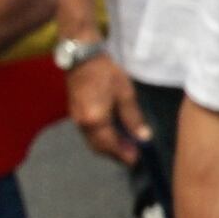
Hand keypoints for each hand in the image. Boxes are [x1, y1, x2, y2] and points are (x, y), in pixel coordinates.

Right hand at [67, 49, 145, 164]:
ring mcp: (76, 119)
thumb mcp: (125, 94)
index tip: (135, 160)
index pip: (109, 144)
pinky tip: (113, 134)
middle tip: (132, 156)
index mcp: (95, 119)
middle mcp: (82, 123)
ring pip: (92, 141)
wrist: (82, 57)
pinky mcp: (74, 113)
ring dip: (107, 147)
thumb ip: (133, 118)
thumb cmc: (106, 72)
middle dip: (115, 154)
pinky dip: (100, 138)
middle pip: (98, 146)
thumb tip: (143, 137)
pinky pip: (88, 133)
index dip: (123, 154)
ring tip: (125, 147)